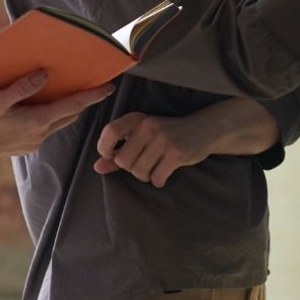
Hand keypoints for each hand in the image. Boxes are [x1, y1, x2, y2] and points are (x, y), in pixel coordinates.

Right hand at [0, 70, 113, 174]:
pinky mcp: (26, 146)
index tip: (109, 87)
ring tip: (66, 93)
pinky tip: (39, 108)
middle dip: (82, 102)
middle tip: (91, 85)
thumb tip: (45, 74)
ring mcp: (34, 142)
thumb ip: (21, 88)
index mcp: (36, 121)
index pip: (72, 106)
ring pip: (58, 123)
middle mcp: (40, 134)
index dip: (92, 96)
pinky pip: (45, 129)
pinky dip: (49, 117)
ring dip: (65, 110)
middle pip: (70, 115)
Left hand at [94, 100, 279, 187]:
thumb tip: (97, 167)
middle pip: (123, 160)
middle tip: (141, 164)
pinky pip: (156, 177)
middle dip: (130, 168)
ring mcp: (163, 140)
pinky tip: (163, 174)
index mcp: (136, 119)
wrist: (202, 129)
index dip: (104, 147)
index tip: (110, 156)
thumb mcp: (141, 136)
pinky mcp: (176, 154)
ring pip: (139, 171)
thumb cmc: (166, 134)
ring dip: (145, 176)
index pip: (110, 131)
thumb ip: (118, 151)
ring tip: (154, 168)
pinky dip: (157, 181)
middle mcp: (148, 127)